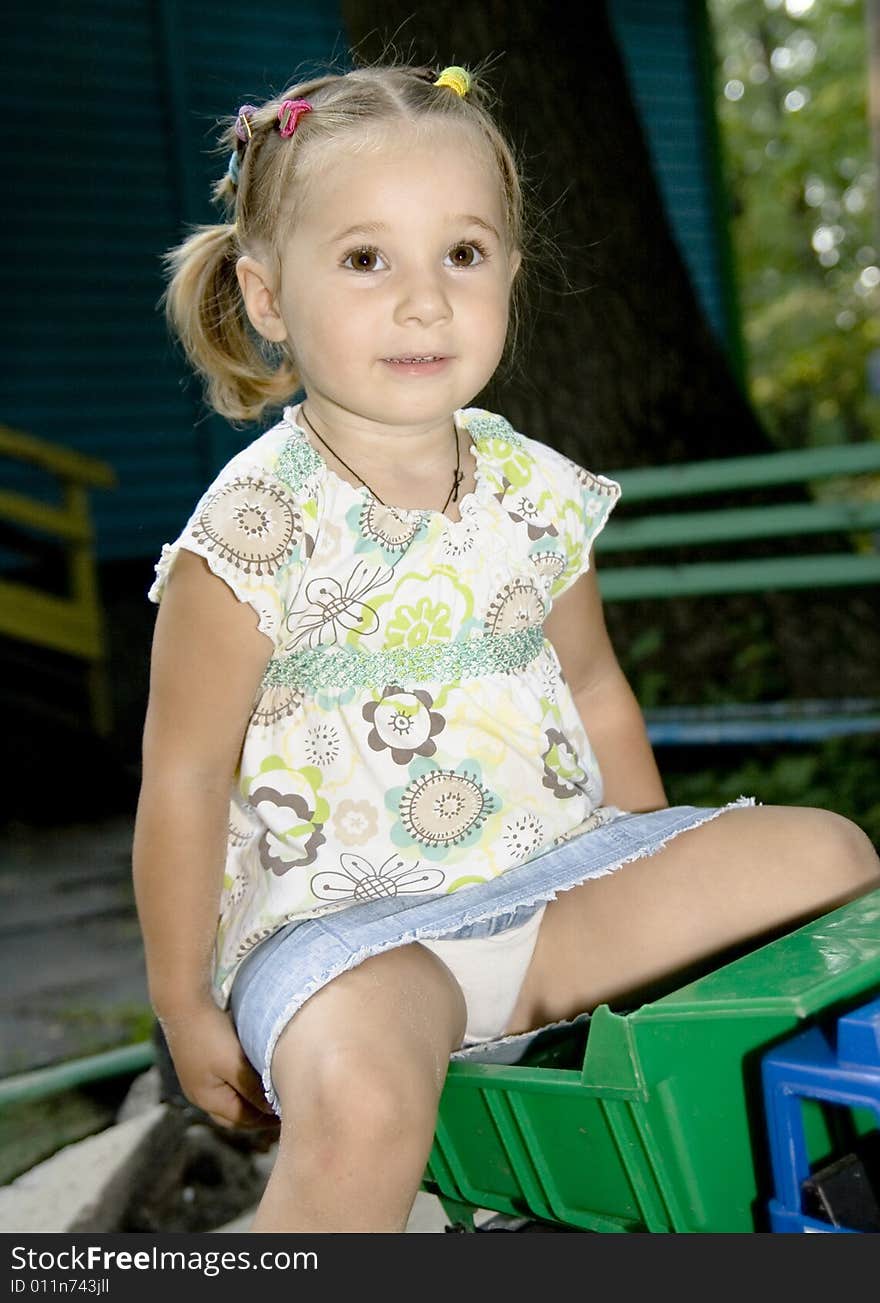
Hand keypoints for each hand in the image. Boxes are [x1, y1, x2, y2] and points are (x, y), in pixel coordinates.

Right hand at [158, 1000, 278, 1132]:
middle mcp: (200, 1093)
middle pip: (234, 1113)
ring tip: (273, 1088)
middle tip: (284, 1103)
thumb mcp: (234, 1064)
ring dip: (250, 1095)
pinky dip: (241, 1081)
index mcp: (207, 1099)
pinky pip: (225, 1080)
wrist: (182, 1001)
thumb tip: (271, 1108)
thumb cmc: (209, 1034)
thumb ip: (253, 1089)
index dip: (267, 1118)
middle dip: (259, 1112)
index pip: (243, 1119)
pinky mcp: (200, 1062)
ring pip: (230, 1096)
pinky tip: (255, 1070)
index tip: (290, 1108)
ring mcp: (198, 1078)